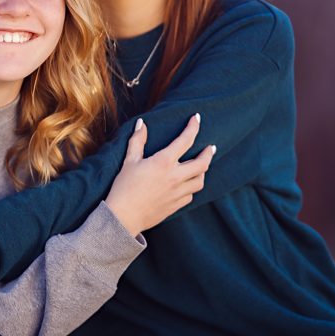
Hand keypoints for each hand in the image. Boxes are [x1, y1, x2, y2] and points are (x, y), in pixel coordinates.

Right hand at [104, 114, 214, 235]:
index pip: (185, 140)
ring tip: (200, 166)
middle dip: (209, 153)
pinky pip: (191, 194)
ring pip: (200, 180)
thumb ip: (137, 141)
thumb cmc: (124, 187)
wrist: (123, 217)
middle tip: (210, 148)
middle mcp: (175, 177)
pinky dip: (191, 187)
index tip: (197, 118)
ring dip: (202, 171)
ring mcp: (178, 193)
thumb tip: (141, 123)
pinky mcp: (176, 205)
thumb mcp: (129, 161)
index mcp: (163, 162)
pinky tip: (187, 184)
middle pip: (202, 163)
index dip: (193, 127)